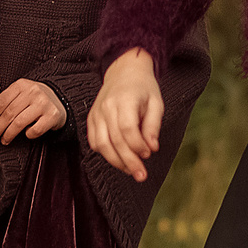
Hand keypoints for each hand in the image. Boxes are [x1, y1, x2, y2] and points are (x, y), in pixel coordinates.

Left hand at [0, 80, 64, 143]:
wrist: (59, 100)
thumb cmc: (34, 100)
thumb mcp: (20, 94)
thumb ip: (6, 102)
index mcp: (21, 85)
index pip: (1, 103)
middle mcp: (33, 92)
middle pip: (8, 113)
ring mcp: (43, 103)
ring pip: (19, 123)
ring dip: (9, 134)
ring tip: (4, 140)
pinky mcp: (52, 116)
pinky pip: (35, 130)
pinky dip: (28, 134)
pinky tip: (26, 134)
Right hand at [88, 49, 163, 181]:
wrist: (124, 72)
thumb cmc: (143, 88)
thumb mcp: (156, 103)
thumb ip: (153, 125)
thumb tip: (152, 148)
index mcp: (124, 100)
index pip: (127, 129)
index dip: (137, 145)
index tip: (149, 154)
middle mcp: (106, 107)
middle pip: (114, 140)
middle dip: (128, 161)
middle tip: (141, 176)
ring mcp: (96, 113)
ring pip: (101, 144)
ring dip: (115, 161)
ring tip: (130, 170)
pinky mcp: (91, 119)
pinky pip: (93, 141)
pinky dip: (104, 153)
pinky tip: (118, 159)